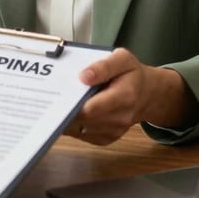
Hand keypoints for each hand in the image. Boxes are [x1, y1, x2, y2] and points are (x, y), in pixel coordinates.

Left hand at [64, 48, 197, 144]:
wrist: (147, 95)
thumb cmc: (132, 74)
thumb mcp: (122, 59)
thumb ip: (104, 66)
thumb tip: (83, 77)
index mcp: (125, 96)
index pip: (93, 107)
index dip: (73, 103)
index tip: (57, 94)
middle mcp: (120, 118)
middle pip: (84, 119)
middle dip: (66, 108)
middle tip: (51, 97)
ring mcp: (113, 131)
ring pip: (80, 129)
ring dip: (67, 117)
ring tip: (57, 102)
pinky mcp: (106, 138)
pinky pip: (82, 134)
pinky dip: (72, 124)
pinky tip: (68, 111)